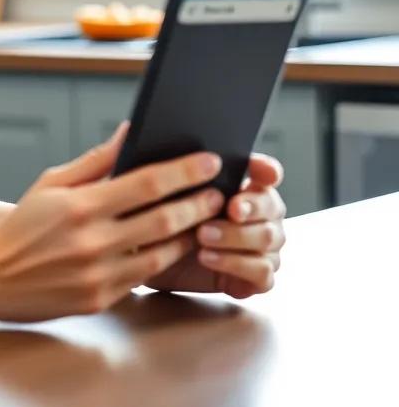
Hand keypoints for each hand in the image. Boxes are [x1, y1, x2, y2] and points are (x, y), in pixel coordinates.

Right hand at [0, 125, 225, 322]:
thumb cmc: (22, 224)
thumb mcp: (51, 183)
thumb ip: (95, 161)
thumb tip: (129, 133)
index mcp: (80, 206)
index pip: (146, 184)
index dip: (184, 171)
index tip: (210, 161)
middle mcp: (92, 241)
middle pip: (164, 219)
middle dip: (198, 203)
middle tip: (219, 192)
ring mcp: (99, 274)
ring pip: (162, 253)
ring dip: (189, 234)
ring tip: (205, 219)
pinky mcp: (101, 299)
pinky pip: (144, 277)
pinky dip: (164, 259)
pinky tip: (176, 246)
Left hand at [143, 154, 285, 298]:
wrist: (150, 261)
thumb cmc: (158, 217)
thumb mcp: (155, 189)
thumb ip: (160, 162)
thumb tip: (134, 130)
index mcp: (242, 186)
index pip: (266, 172)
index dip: (267, 169)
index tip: (263, 172)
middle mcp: (259, 215)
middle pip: (272, 205)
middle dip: (252, 206)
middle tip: (230, 208)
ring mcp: (262, 246)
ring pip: (267, 237)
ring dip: (235, 236)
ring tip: (203, 235)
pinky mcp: (256, 277)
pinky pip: (262, 271)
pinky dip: (235, 263)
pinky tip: (207, 257)